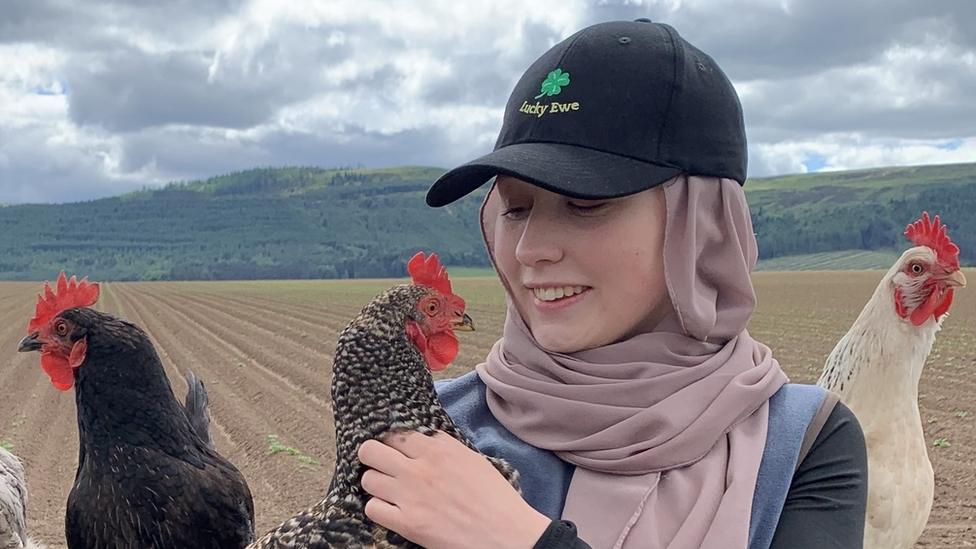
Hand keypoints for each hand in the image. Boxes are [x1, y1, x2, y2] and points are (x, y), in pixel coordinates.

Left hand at [358, 430, 550, 548]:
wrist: (506, 534)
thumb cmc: (495, 497)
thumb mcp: (472, 459)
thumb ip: (445, 446)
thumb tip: (425, 441)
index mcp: (437, 449)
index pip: (396, 434)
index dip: (393, 444)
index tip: (396, 452)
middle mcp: (418, 468)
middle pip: (371, 450)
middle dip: (373, 457)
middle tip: (382, 467)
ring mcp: (409, 496)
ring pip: (368, 479)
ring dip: (376, 484)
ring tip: (388, 491)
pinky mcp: (407, 523)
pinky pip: (372, 508)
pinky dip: (379, 509)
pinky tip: (392, 511)